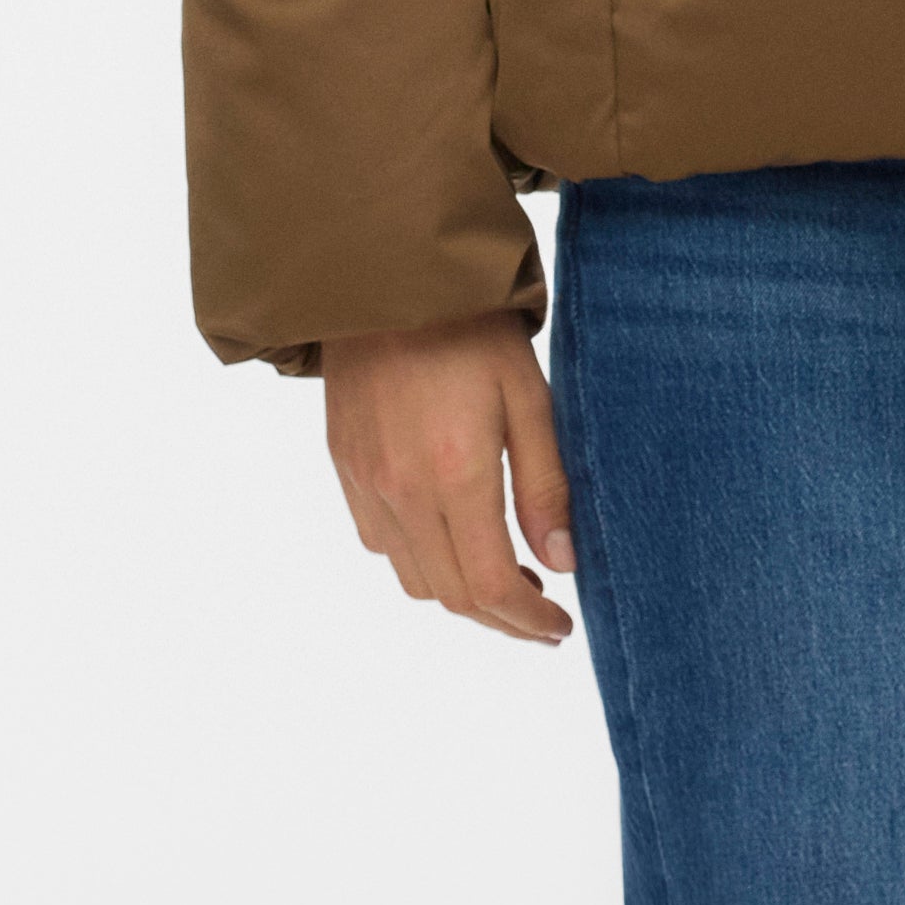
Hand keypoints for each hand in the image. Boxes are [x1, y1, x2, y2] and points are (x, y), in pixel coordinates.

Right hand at [321, 313, 576, 645]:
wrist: (383, 276)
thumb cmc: (470, 329)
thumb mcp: (529, 398)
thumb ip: (545, 487)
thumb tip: (562, 564)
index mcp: (454, 473)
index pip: (488, 586)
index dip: (527, 622)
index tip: (559, 628)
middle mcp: (400, 490)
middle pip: (449, 596)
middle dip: (501, 618)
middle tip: (542, 613)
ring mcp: (364, 482)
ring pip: (412, 578)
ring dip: (459, 592)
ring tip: (503, 573)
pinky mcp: (342, 466)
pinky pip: (379, 542)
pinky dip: (420, 559)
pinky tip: (452, 534)